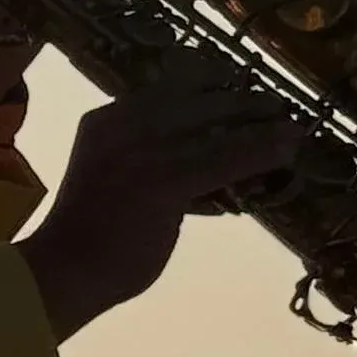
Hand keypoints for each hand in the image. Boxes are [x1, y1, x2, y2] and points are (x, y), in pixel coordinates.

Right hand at [17, 67, 296, 338]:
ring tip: (291, 127)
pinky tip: (286, 150)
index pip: (167, 89)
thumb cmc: (89, 232)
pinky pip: (224, 159)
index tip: (238, 86)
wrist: (65, 270)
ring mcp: (143, 151)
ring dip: (259, 124)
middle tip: (273, 103)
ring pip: (215, 127)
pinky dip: (260, 152)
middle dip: (239, 100)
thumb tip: (201, 156)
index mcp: (107, 119)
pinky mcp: (165, 181)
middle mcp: (124, 124)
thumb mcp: (110, 173)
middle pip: (194, 98)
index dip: (209, 86)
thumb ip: (146, 156)